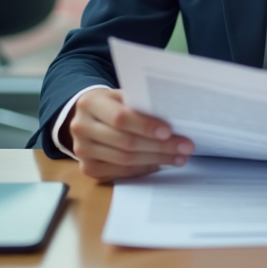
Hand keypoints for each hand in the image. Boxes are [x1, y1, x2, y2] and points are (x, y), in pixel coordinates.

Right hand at [62, 87, 194, 180]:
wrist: (86, 116)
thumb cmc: (111, 104)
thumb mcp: (120, 96)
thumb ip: (139, 104)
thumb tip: (174, 118)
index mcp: (90, 104)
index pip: (120, 118)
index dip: (145, 126)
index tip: (169, 131)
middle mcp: (81, 128)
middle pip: (125, 142)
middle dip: (159, 147)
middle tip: (184, 147)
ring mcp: (82, 150)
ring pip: (125, 160)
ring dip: (156, 160)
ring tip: (179, 157)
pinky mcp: (88, 167)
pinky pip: (121, 172)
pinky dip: (143, 169)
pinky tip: (160, 164)